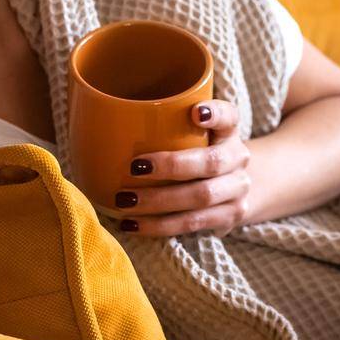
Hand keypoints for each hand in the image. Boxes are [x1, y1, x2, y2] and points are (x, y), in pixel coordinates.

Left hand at [102, 98, 253, 237]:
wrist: (234, 184)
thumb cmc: (198, 152)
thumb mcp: (192, 133)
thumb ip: (165, 123)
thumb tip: (100, 116)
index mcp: (229, 130)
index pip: (229, 116)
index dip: (215, 114)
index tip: (195, 112)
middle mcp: (239, 158)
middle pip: (211, 162)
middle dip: (172, 166)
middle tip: (134, 166)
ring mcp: (238, 189)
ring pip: (202, 198)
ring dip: (160, 201)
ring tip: (125, 201)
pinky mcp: (230, 217)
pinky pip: (193, 224)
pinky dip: (160, 226)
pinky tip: (133, 224)